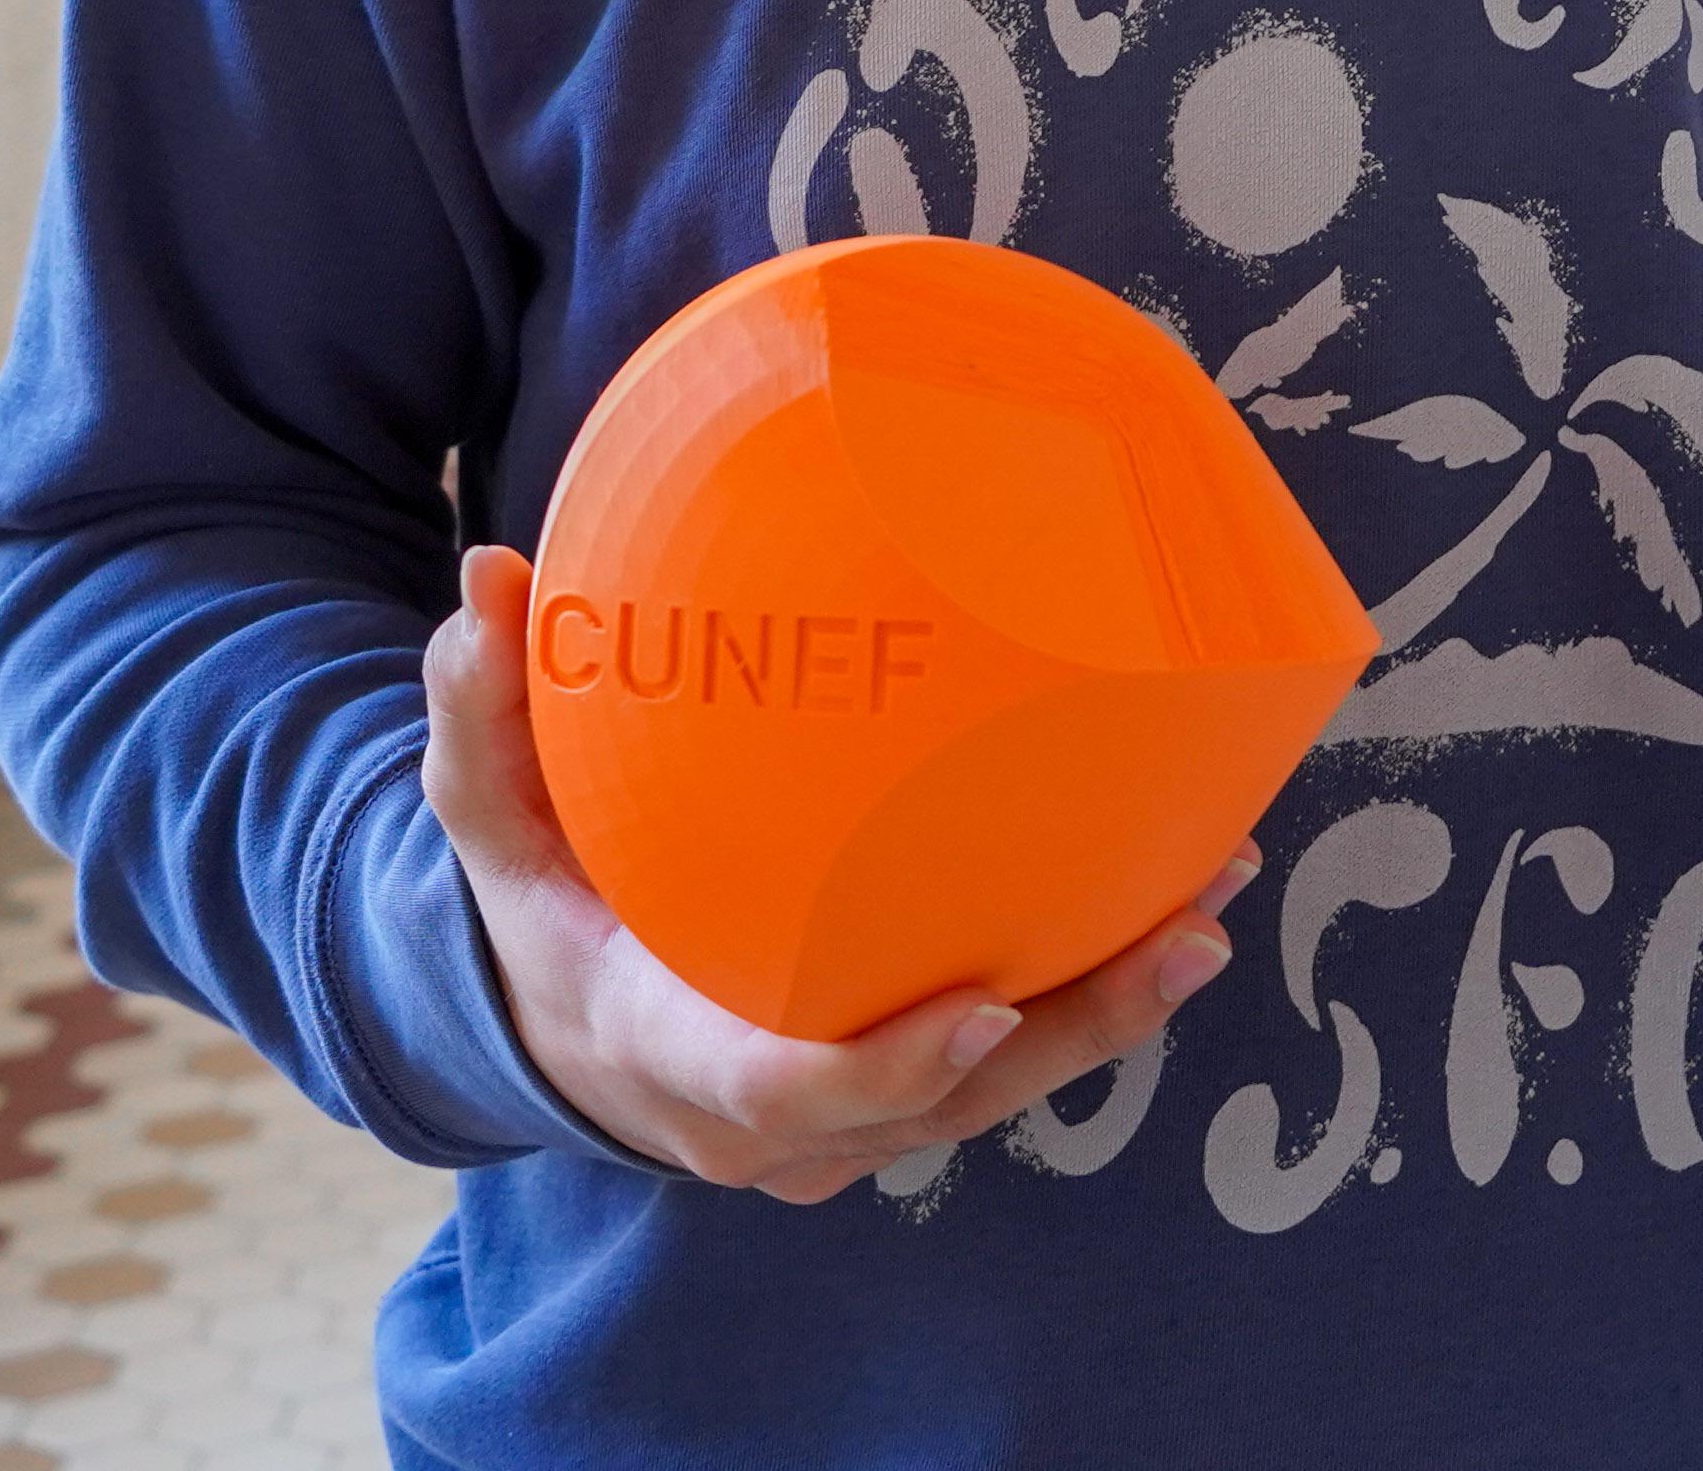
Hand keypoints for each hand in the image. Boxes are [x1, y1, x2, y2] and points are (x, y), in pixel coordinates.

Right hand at [420, 544, 1250, 1199]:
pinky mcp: (895, 1106)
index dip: (889, 1069)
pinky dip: (1091, 997)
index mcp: (674, 1057)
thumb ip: (487, 709)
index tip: (987, 1002)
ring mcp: (846, 1130)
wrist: (558, 1031)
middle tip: (1185, 931)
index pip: (786, 1090)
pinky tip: (1181, 903)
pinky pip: (1005, 1064)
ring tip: (1215, 902)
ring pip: (996, 1093)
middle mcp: (773, 1124)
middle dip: (1072, 1030)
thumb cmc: (540, 911)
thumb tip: (493, 573)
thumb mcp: (494, 820)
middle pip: (944, 1105)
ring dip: (1112, 1010)